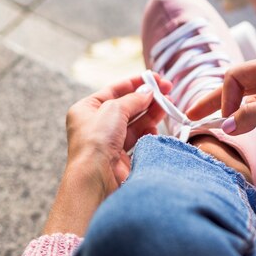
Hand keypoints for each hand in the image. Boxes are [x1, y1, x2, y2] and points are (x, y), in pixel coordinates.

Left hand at [43, 75, 171, 236]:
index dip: (136, 82)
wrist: (96, 177)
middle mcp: (96, 125)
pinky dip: (149, 134)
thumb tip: (149, 93)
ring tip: (168, 106)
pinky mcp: (121, 158)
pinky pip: (139, 141)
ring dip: (152, 114)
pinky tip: (156, 130)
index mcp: (86, 109)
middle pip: (128, 106)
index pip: (115, 90)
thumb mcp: (114, 108)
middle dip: (148, 99)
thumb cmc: (96, 140)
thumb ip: (134, 99)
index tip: (156, 78)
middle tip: (168, 92)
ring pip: (136, 123)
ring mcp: (109, 143)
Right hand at [187, 50, 255, 142]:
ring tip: (230, 128)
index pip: (234, 76)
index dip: (223, 99)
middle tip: (193, 115)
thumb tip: (223, 126)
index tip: (225, 122)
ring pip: (255, 97)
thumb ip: (253, 117)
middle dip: (218, 102)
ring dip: (242, 112)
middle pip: (239, 85)